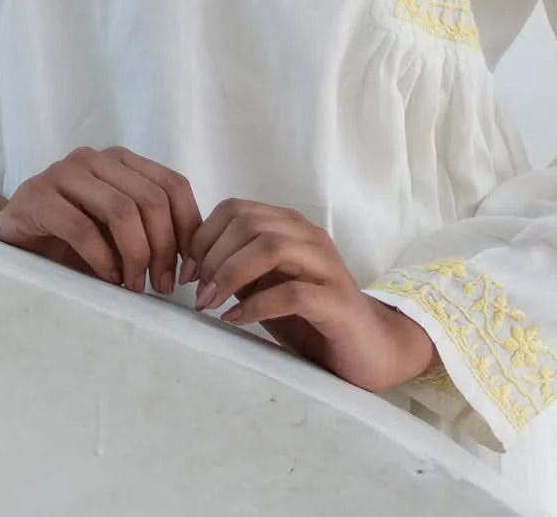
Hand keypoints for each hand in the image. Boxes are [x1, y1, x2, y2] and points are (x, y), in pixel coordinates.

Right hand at [0, 145, 202, 295]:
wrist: (8, 244)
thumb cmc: (69, 243)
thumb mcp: (117, 234)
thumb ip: (151, 232)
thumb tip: (195, 263)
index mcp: (121, 160)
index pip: (173, 185)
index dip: (188, 229)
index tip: (189, 271)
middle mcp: (94, 158)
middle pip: (152, 199)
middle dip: (164, 249)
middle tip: (161, 286)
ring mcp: (62, 172)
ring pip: (122, 210)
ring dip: (137, 256)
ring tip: (134, 286)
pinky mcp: (35, 196)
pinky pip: (83, 228)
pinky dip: (103, 260)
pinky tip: (107, 279)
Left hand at [182, 198, 437, 391]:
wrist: (369, 349)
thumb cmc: (311, 318)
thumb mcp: (266, 286)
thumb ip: (239, 268)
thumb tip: (192, 264)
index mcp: (290, 227)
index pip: (235, 208)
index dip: (203, 236)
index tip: (187, 271)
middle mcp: (309, 237)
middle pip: (248, 223)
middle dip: (213, 256)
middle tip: (196, 291)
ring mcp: (326, 267)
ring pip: (270, 247)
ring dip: (230, 275)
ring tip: (210, 304)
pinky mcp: (337, 302)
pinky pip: (292, 292)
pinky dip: (256, 305)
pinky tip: (236, 320)